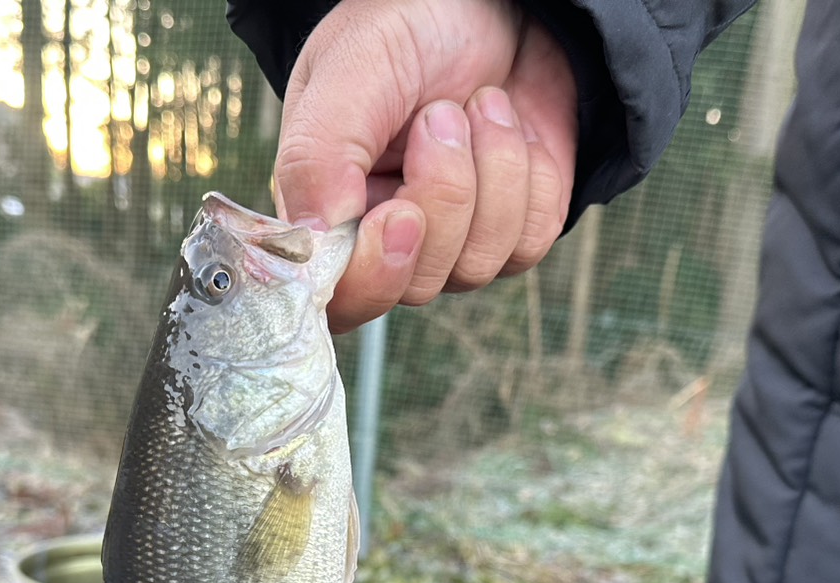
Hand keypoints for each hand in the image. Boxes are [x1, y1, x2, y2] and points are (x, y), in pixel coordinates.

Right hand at [274, 0, 578, 331]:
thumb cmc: (406, 26)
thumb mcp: (349, 72)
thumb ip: (317, 156)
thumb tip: (311, 240)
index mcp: (326, 214)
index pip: (339, 299)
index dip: (372, 274)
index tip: (399, 211)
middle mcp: (384, 242)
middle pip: (416, 285)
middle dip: (444, 196)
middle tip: (439, 117)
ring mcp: (452, 245)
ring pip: (478, 265)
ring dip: (490, 172)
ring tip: (475, 106)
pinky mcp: (512, 233)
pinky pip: (528, 243)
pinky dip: (527, 175)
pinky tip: (505, 125)